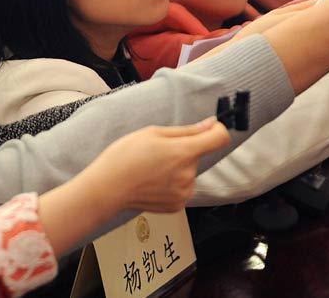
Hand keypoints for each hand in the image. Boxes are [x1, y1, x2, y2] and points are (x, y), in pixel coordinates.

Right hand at [86, 118, 229, 212]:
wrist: (108, 188)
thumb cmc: (125, 156)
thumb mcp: (153, 133)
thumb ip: (187, 130)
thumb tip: (211, 124)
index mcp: (184, 152)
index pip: (220, 138)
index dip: (217, 130)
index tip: (208, 129)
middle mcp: (189, 174)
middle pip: (198, 155)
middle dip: (183, 151)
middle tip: (157, 152)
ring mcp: (184, 192)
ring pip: (189, 172)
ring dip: (177, 168)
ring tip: (152, 169)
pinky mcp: (177, 205)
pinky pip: (182, 188)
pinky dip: (171, 184)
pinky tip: (152, 182)